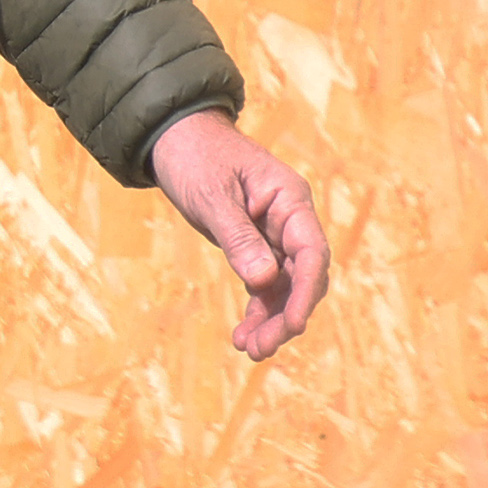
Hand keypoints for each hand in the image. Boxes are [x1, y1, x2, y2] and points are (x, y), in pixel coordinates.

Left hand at [148, 112, 329, 360]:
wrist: (175, 137)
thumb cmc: (195, 157)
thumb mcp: (212, 196)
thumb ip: (238, 237)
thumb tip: (264, 281)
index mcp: (290, 199)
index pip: (311, 252)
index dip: (306, 292)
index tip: (295, 325)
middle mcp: (289, 219)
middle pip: (302, 276)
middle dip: (287, 315)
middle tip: (261, 349)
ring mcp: (274, 234)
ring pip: (283, 286)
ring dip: (271, 320)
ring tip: (248, 350)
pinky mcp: (254, 245)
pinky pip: (264, 284)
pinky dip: (257, 309)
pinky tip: (242, 336)